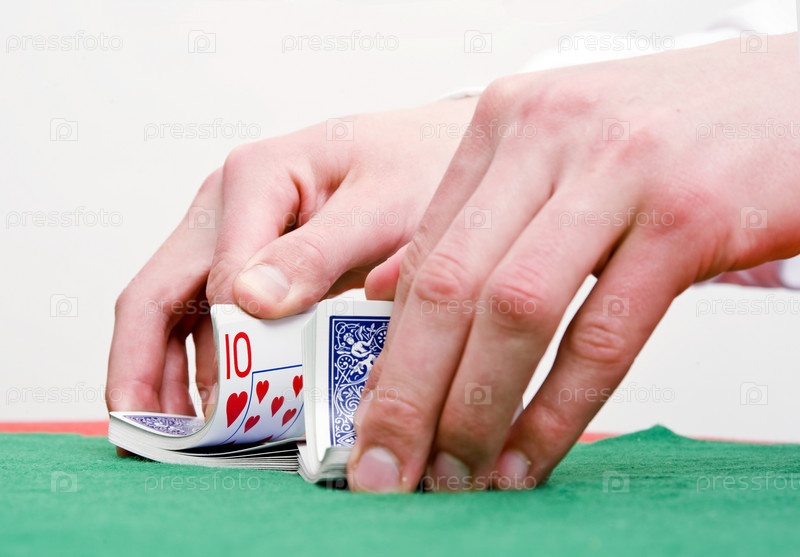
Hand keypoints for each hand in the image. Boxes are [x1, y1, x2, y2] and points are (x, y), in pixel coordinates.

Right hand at [106, 98, 477, 438]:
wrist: (433, 150)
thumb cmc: (418, 166)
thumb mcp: (384, 207)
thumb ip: (320, 252)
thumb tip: (249, 304)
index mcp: (255, 178)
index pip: (218, 281)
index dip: (225, 352)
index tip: (243, 411)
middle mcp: (225, 202)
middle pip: (157, 293)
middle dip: (141, 371)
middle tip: (145, 440)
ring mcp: (227, 230)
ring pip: (169, 308)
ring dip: (161, 374)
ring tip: (173, 441)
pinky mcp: (243, 256)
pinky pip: (200, 314)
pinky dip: (195, 361)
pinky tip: (208, 406)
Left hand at [348, 33, 799, 490]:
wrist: (792, 95)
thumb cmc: (670, 140)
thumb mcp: (557, 159)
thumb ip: (476, 219)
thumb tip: (387, 289)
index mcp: (505, 123)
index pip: (424, 253)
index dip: (392, 350)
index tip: (373, 421)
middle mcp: (547, 137)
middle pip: (449, 286)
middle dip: (408, 395)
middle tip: (385, 471)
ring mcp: (618, 171)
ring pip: (515, 311)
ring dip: (474, 412)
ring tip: (453, 479)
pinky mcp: (687, 216)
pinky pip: (604, 336)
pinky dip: (556, 411)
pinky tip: (527, 458)